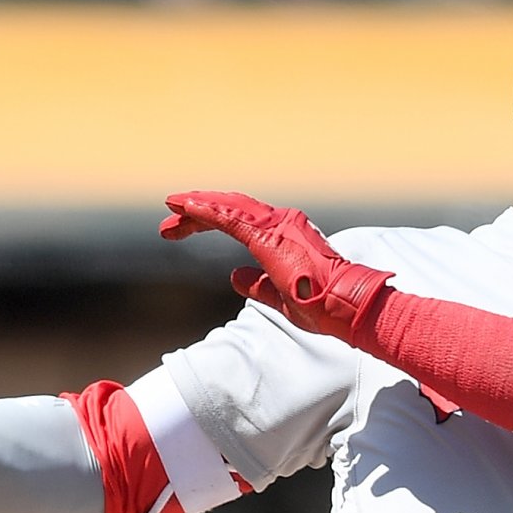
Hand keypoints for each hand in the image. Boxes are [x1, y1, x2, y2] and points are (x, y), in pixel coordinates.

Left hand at [160, 191, 392, 343]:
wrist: (344, 305)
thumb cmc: (321, 305)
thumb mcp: (280, 297)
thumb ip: (257, 285)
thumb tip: (235, 277)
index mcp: (283, 235)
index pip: (240, 221)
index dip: (210, 220)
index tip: (183, 227)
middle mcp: (281, 222)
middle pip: (230, 210)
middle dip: (197, 213)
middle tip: (168, 221)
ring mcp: (276, 226)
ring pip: (228, 208)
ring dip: (197, 207)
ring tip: (171, 207)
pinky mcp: (269, 236)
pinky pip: (231, 218)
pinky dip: (207, 211)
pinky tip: (186, 208)